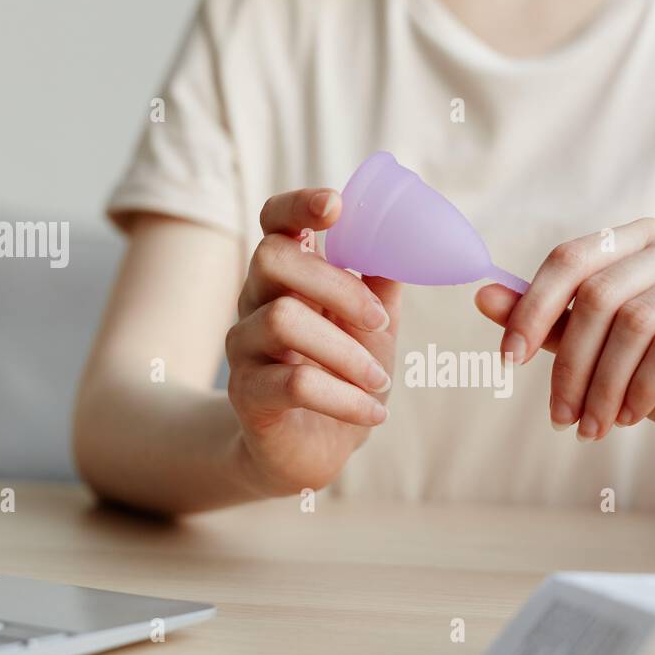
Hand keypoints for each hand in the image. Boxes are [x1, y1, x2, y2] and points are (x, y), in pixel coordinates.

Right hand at [226, 188, 401, 495]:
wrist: (310, 449)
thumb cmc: (341, 377)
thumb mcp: (372, 327)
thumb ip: (383, 283)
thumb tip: (409, 238)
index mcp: (287, 276)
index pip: (274, 221)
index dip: (298, 204)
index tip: (336, 206)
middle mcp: (255, 302)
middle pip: (272, 258)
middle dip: (337, 285)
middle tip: (380, 320)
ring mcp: (245, 347)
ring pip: (282, 320)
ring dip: (346, 351)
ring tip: (380, 381)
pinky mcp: (247, 394)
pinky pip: (294, 383)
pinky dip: (344, 398)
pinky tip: (373, 412)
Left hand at [476, 219, 654, 471]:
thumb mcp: (600, 353)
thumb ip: (551, 323)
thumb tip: (484, 295)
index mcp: (643, 239)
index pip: (572, 257)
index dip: (532, 308)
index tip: (508, 359)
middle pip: (601, 293)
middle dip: (570, 364)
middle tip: (559, 417)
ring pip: (636, 321)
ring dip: (604, 385)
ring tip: (593, 427)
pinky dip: (642, 388)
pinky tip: (632, 416)